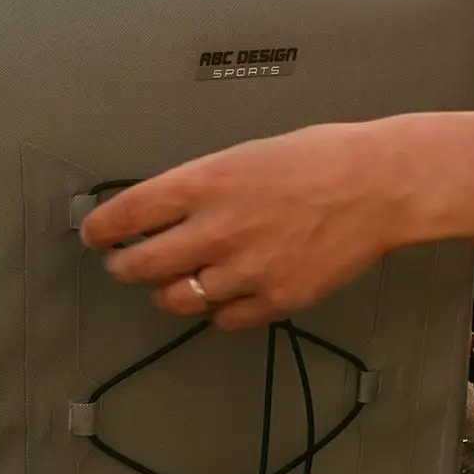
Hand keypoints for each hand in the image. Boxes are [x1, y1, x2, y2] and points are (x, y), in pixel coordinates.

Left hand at [79, 122, 413, 329]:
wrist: (380, 185)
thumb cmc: (322, 158)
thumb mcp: (246, 154)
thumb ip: (203, 186)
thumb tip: (168, 209)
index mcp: (206, 182)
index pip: (128, 213)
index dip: (101, 229)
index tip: (94, 234)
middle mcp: (217, 228)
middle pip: (140, 265)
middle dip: (122, 267)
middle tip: (121, 265)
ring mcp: (245, 269)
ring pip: (177, 299)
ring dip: (167, 293)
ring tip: (172, 284)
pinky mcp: (276, 298)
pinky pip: (225, 319)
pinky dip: (218, 311)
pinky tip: (225, 296)